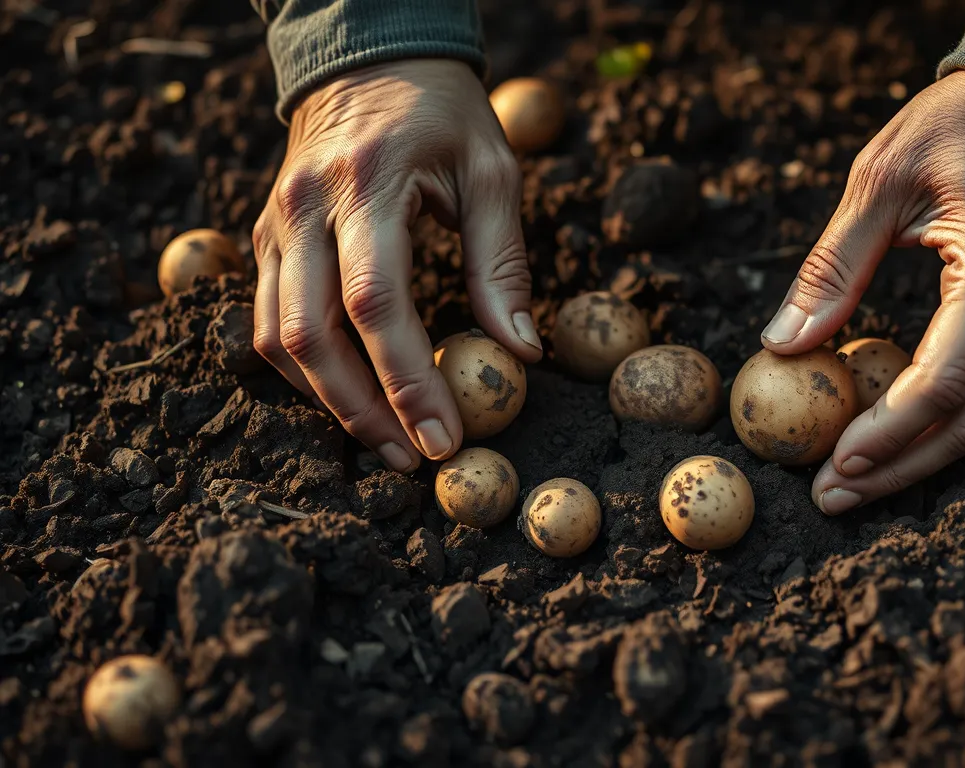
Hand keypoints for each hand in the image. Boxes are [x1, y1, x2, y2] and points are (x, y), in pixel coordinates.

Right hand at [252, 59, 542, 472]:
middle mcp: (304, 208)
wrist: (366, 58)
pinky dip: (304, 372)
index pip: (376, 302)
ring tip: (386, 444)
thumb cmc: (441, 113)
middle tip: (412, 460)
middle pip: (310, 335)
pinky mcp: (264, 238)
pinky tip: (348, 399)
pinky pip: (268, 321)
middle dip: (361, 411)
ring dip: (327, 404)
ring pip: (276, 338)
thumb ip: (503, 262)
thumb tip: (520, 351)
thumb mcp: (491, 171)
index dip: (407, 380)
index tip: (442, 438)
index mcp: (367, 183)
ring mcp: (273, 224)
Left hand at [758, 71, 964, 513]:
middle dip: (896, 470)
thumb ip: (832, 267)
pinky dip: (938, 426)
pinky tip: (888, 441)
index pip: (943, 380)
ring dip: (917, 458)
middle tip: (829, 500)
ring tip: (849, 484)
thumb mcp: (879, 179)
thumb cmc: (960, 125)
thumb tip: (782, 346)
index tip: (830, 464)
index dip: (886, 433)